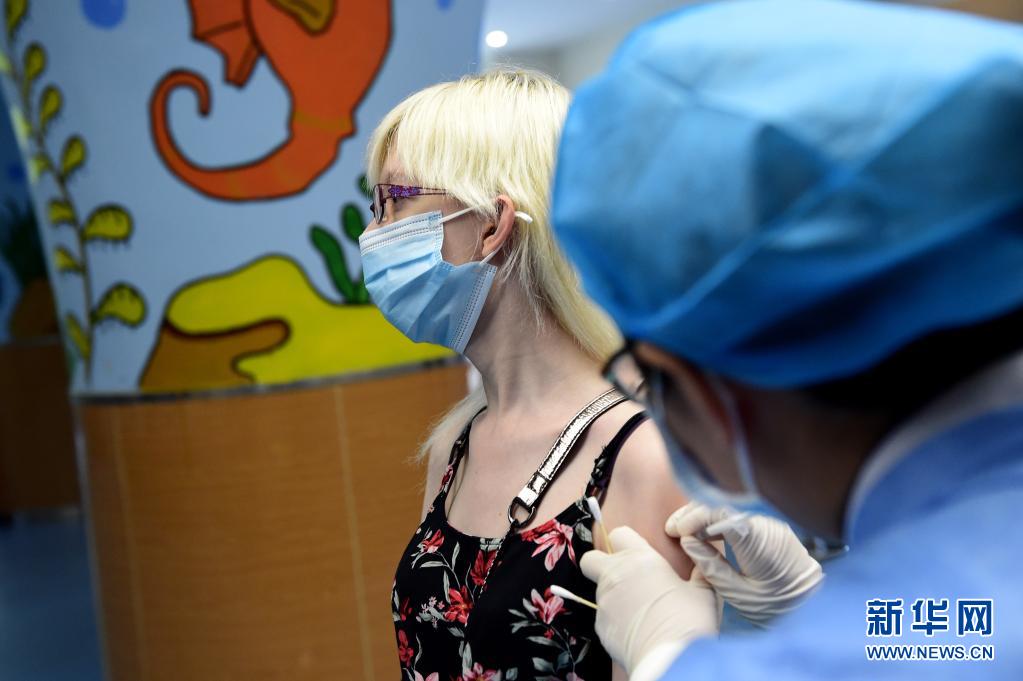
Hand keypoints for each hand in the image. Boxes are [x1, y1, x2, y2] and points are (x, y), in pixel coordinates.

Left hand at [580, 526, 719, 673]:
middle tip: (622, 578)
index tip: (637, 555)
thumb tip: (702, 564)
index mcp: (640, 559)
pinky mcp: (600, 626)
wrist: (671, 657)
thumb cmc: (689, 619)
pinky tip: (634, 631)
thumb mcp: (702, 591)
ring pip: (599, 591)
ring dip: (614, 596)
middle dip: (600, 565)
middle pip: (590, 559)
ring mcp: (604, 601)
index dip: (626, 543)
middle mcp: (616, 575)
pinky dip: (615, 621)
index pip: (619, 534)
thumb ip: (698, 573)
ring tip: (638, 612)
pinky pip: (604, 618)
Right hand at [666, 502, 823, 625]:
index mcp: (757, 542)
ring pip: (729, 510)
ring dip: (703, 518)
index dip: (693, 517)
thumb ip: (710, 566)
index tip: (675, 530)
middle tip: (672, 529)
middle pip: (722, 506)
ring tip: (683, 532)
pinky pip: (739, 518)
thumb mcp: (737, 594)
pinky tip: (703, 534)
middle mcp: (765, 526)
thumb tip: (688, 542)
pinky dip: (718, 522)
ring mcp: (770, 525)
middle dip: (693, 515)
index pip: (720, 512)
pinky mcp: (771, 528)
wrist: (813, 605)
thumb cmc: (776, 605)